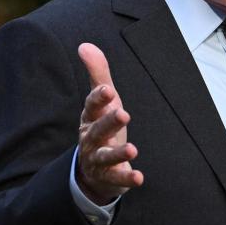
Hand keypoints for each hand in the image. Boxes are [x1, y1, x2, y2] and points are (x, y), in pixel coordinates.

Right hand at [75, 43, 143, 204]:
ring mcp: (98, 159)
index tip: (107, 90)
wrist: (92, 169)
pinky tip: (140, 177)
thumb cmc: (101, 126)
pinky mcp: (109, 177)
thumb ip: (97, 74)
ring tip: (133, 149)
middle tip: (124, 113)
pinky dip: (127, 178)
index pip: (91, 106)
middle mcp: (91, 138)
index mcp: (89, 118)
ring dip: (118, 153)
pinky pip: (116, 178)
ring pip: (105, 156)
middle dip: (109, 122)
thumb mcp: (102, 101)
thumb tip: (85, 45)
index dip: (98, 98)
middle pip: (97, 130)